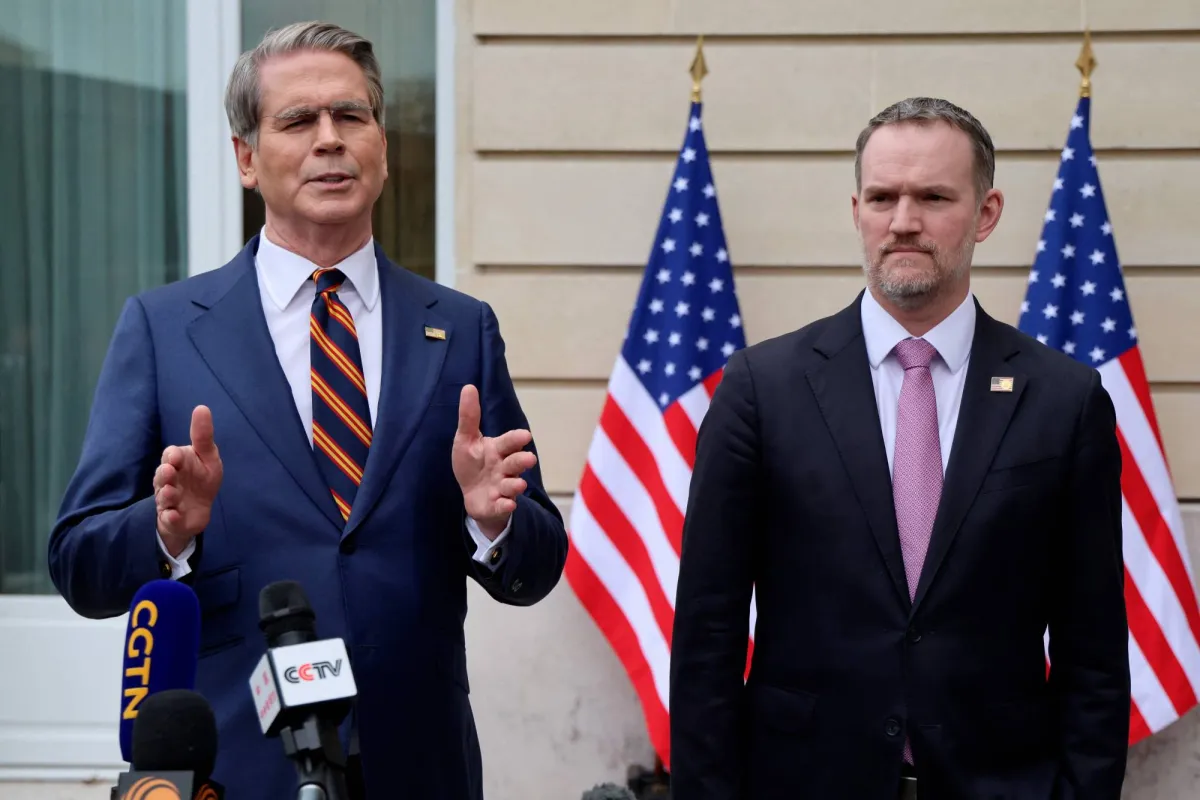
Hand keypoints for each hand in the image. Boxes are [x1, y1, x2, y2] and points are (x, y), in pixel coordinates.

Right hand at [154, 405, 222, 555]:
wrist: (197, 510)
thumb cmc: (201, 478)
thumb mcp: (208, 456)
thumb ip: (203, 436)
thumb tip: (201, 407)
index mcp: (177, 463)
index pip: (170, 455)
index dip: (172, 456)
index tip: (176, 456)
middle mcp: (168, 480)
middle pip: (162, 476)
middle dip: (164, 474)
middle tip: (169, 472)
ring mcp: (168, 500)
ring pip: (163, 496)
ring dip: (166, 495)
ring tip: (171, 493)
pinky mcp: (171, 518)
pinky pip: (168, 518)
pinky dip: (170, 517)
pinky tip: (173, 515)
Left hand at [452, 385, 536, 538]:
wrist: (471, 494)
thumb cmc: (472, 463)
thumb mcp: (466, 439)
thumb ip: (469, 416)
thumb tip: (469, 386)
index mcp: (498, 450)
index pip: (509, 442)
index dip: (516, 439)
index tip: (525, 436)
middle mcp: (503, 468)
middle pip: (515, 463)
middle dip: (521, 461)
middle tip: (529, 459)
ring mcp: (501, 487)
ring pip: (512, 485)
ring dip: (515, 485)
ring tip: (517, 484)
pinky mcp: (497, 505)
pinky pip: (503, 506)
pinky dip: (506, 505)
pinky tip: (508, 504)